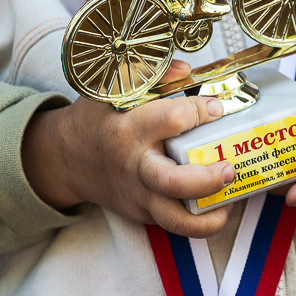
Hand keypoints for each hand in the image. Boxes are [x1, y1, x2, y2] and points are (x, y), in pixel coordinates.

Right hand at [23, 60, 235, 236]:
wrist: (65, 160)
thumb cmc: (96, 119)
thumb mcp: (110, 87)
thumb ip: (149, 74)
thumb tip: (187, 70)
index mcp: (128, 129)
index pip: (171, 119)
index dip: (200, 111)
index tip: (217, 106)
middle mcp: (134, 166)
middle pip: (171, 182)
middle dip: (207, 178)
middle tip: (229, 167)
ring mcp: (138, 195)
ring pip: (175, 219)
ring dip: (209, 213)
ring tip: (230, 196)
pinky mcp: (142, 214)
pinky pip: (176, 225)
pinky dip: (203, 221)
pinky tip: (220, 204)